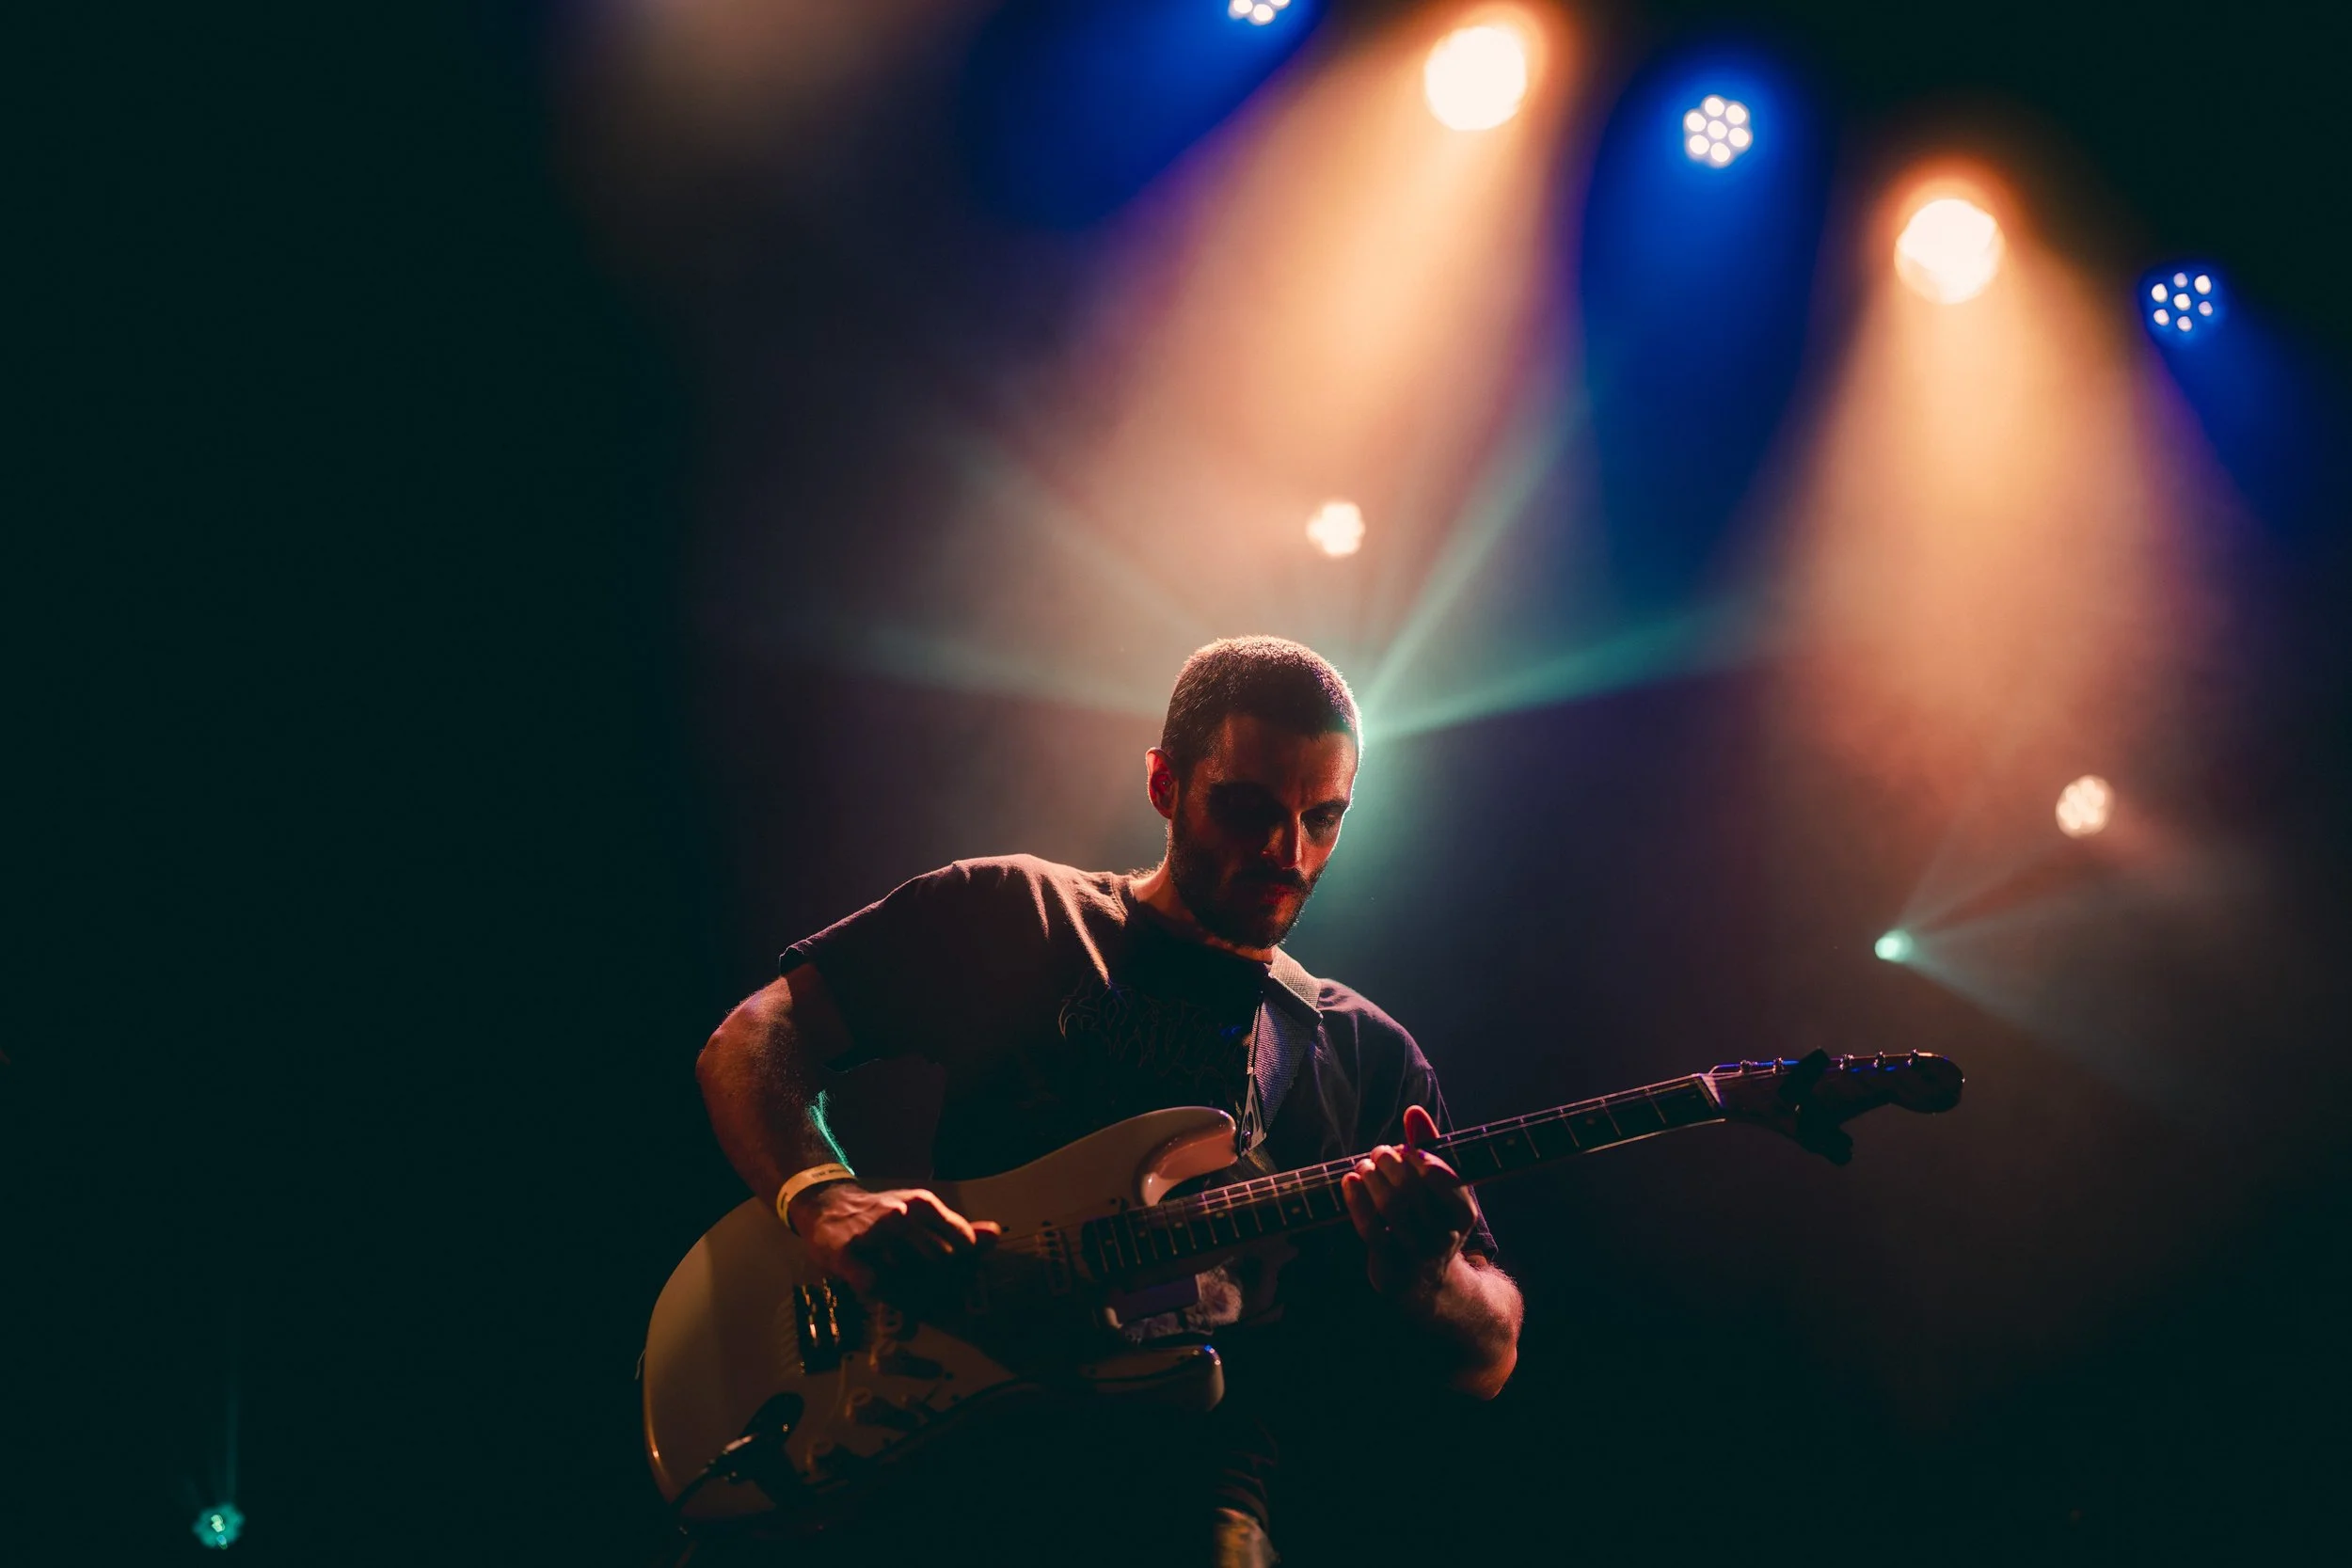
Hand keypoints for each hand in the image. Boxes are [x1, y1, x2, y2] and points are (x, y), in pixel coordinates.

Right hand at [788, 1183, 1000, 1300]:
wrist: (828, 1206)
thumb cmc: (882, 1214)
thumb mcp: (920, 1212)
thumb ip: (956, 1228)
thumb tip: (995, 1234)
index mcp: (922, 1204)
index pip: (961, 1243)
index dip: (960, 1262)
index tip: (950, 1268)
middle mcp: (900, 1216)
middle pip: (938, 1263)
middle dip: (934, 1277)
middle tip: (918, 1277)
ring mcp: (873, 1233)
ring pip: (906, 1276)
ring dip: (903, 1285)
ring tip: (892, 1275)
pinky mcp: (846, 1253)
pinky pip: (871, 1283)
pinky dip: (874, 1287)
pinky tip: (870, 1278)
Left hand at [1340, 1105, 1478, 1305]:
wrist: (1426, 1282)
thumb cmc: (1429, 1219)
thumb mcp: (1438, 1188)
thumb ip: (1428, 1148)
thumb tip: (1414, 1111)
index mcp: (1464, 1214)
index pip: (1445, 1180)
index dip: (1422, 1159)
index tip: (1409, 1151)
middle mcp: (1445, 1236)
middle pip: (1411, 1189)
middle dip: (1390, 1162)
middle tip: (1380, 1152)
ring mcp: (1417, 1254)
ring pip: (1390, 1207)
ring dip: (1371, 1177)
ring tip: (1365, 1165)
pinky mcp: (1391, 1267)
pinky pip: (1370, 1228)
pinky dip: (1356, 1199)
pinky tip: (1350, 1181)